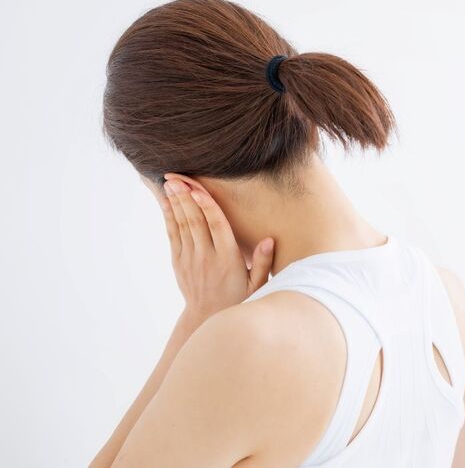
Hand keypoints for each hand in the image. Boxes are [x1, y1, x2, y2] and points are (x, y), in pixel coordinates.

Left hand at [141, 173, 273, 316]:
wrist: (206, 318)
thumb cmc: (238, 299)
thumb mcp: (257, 285)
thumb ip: (263, 262)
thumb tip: (269, 240)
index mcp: (228, 259)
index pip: (216, 227)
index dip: (206, 207)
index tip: (197, 190)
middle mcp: (206, 257)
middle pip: (195, 222)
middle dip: (185, 198)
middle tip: (176, 177)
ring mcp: (190, 259)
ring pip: (182, 225)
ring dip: (175, 203)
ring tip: (168, 182)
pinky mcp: (179, 261)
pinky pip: (173, 235)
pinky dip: (169, 217)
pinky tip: (166, 202)